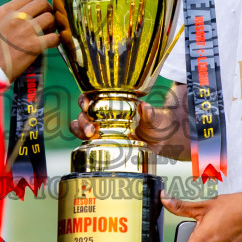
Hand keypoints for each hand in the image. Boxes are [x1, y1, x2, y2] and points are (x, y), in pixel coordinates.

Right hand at [0, 0, 59, 81]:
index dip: (37, 4)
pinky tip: (50, 44)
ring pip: (50, 18)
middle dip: (47, 10)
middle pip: (42, 3)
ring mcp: (25, 30)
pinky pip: (54, 37)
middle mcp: (15, 17)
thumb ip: (11, 16)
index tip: (38, 12)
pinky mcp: (34, 45)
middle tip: (46, 21)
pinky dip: (55, 40)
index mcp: (5, 11)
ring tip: (47, 33)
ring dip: (52, 25)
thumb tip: (29, 11)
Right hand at [69, 92, 188, 159]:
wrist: (161, 141)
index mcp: (113, 102)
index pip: (92, 96)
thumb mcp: (156, 118)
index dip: (84, 99)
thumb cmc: (157, 123)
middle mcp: (103, 114)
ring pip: (81, 127)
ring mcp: (102, 129)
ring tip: (88, 135)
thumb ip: (150, 114)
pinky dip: (83, 143)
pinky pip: (88, 142)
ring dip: (79, 130)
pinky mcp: (103, 143)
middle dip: (82, 120)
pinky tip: (87, 145)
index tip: (86, 104)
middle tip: (89, 129)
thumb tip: (145, 107)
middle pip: (83, 113)